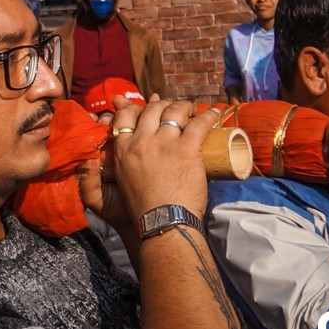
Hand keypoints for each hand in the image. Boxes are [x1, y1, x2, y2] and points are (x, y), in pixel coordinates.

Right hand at [95, 100, 219, 227]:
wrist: (163, 223)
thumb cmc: (142, 209)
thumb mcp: (118, 182)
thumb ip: (115, 166)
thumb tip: (119, 154)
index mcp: (122, 150)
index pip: (126, 115)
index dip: (138, 107)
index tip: (149, 107)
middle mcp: (141, 142)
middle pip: (152, 110)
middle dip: (164, 105)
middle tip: (173, 108)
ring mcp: (164, 144)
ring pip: (174, 112)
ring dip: (184, 106)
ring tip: (192, 109)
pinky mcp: (187, 149)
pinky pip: (199, 124)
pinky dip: (207, 116)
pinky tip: (212, 113)